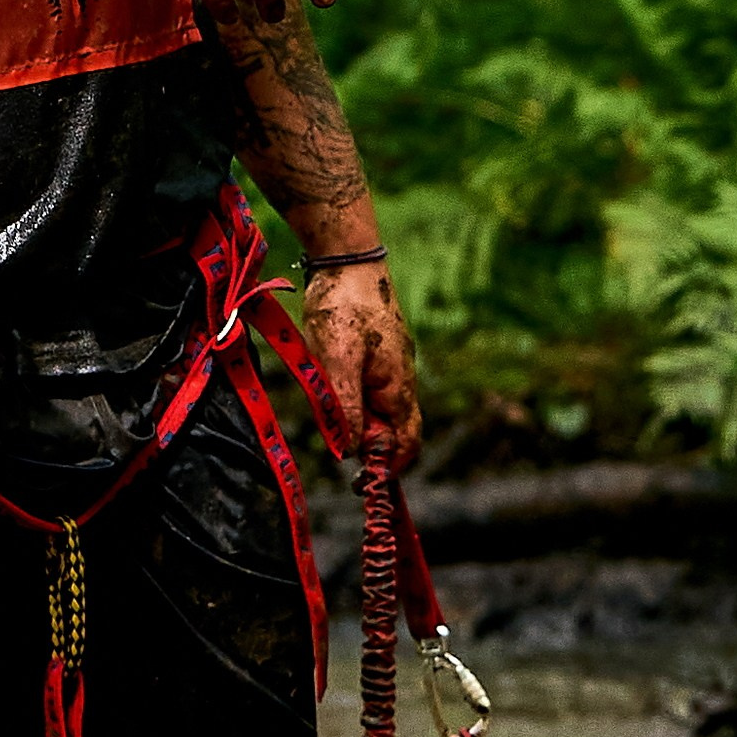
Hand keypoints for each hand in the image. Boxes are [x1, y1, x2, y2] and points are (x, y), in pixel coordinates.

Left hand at [303, 265, 421, 471]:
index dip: (387, 468)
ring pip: (382, 411)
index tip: (362, 481)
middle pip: (396, 432)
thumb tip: (351, 449)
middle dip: (372, 447)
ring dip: (359, 421)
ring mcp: (393, 367)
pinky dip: (355, 400)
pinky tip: (333, 386)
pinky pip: (372, 389)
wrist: (348, 255)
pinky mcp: (380, 354)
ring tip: (331, 410)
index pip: (405, 444)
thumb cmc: (343, 304)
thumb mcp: (338, 359)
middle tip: (341, 448)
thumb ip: (346, 407)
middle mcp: (402, 382)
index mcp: (398, 388)